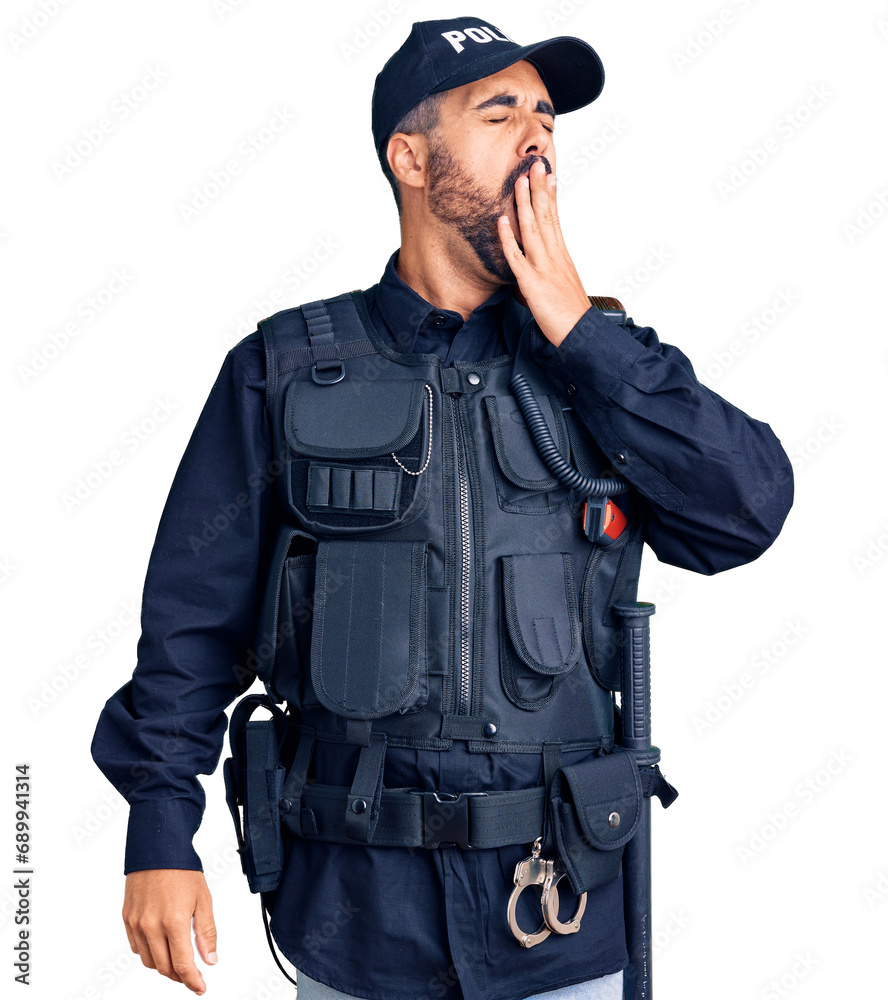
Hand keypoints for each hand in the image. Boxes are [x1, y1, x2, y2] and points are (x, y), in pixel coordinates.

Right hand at [123, 869, 217, 994]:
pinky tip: (161, 946)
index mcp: (173, 921)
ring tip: (178, 959)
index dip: (192, 981)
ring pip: (149, 960)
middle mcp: (151, 926)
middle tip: (192, 975)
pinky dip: (149, 953)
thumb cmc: (182, 870)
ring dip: (164, 966)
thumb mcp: (203, 900)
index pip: (182, 964)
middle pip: (164, 967)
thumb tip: (210, 960)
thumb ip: (206, 933)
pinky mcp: (127, 918)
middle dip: (179, 976)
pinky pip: (136, 947)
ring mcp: (136, 923)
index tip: (200, 987)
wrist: (157, 848)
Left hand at [497, 159, 591, 347]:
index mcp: (562, 254)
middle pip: (546, 216)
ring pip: (532, 229)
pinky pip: (517, 258)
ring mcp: (543, 267)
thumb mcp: (564, 283)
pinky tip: (502, 222)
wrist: (580, 332)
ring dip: (524, 204)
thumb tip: (545, 261)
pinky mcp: (532, 283)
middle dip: (539, 189)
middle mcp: (554, 255)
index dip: (550, 195)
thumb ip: (554, 267)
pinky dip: (508, 239)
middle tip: (534, 165)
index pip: (555, 218)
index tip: (547, 174)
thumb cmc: (571, 312)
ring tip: (518, 182)